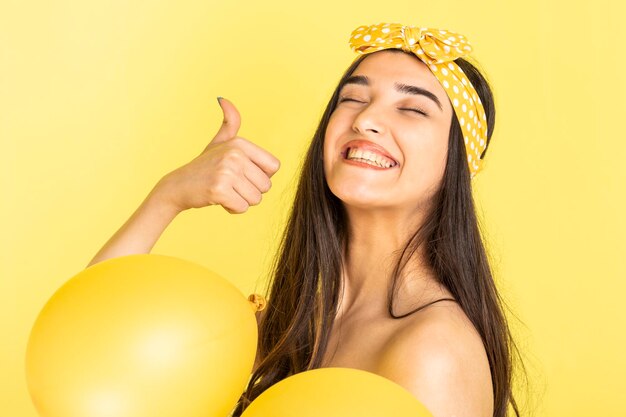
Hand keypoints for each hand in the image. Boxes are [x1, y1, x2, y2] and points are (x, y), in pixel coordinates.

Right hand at [153, 97, 280, 213]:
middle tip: (231, 185)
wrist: (177, 186)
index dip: (261, 176)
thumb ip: (229, 122)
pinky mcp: (219, 190)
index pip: (274, 167)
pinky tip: (219, 199)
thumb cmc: (203, 166)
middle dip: (251, 191)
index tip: (243, 174)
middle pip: (266, 186)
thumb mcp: (219, 142)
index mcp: (240, 143)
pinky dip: (233, 208)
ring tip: (226, 191)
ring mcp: (226, 171)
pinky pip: (242, 208)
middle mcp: (235, 154)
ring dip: (242, 200)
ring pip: (256, 199)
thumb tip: (223, 98)